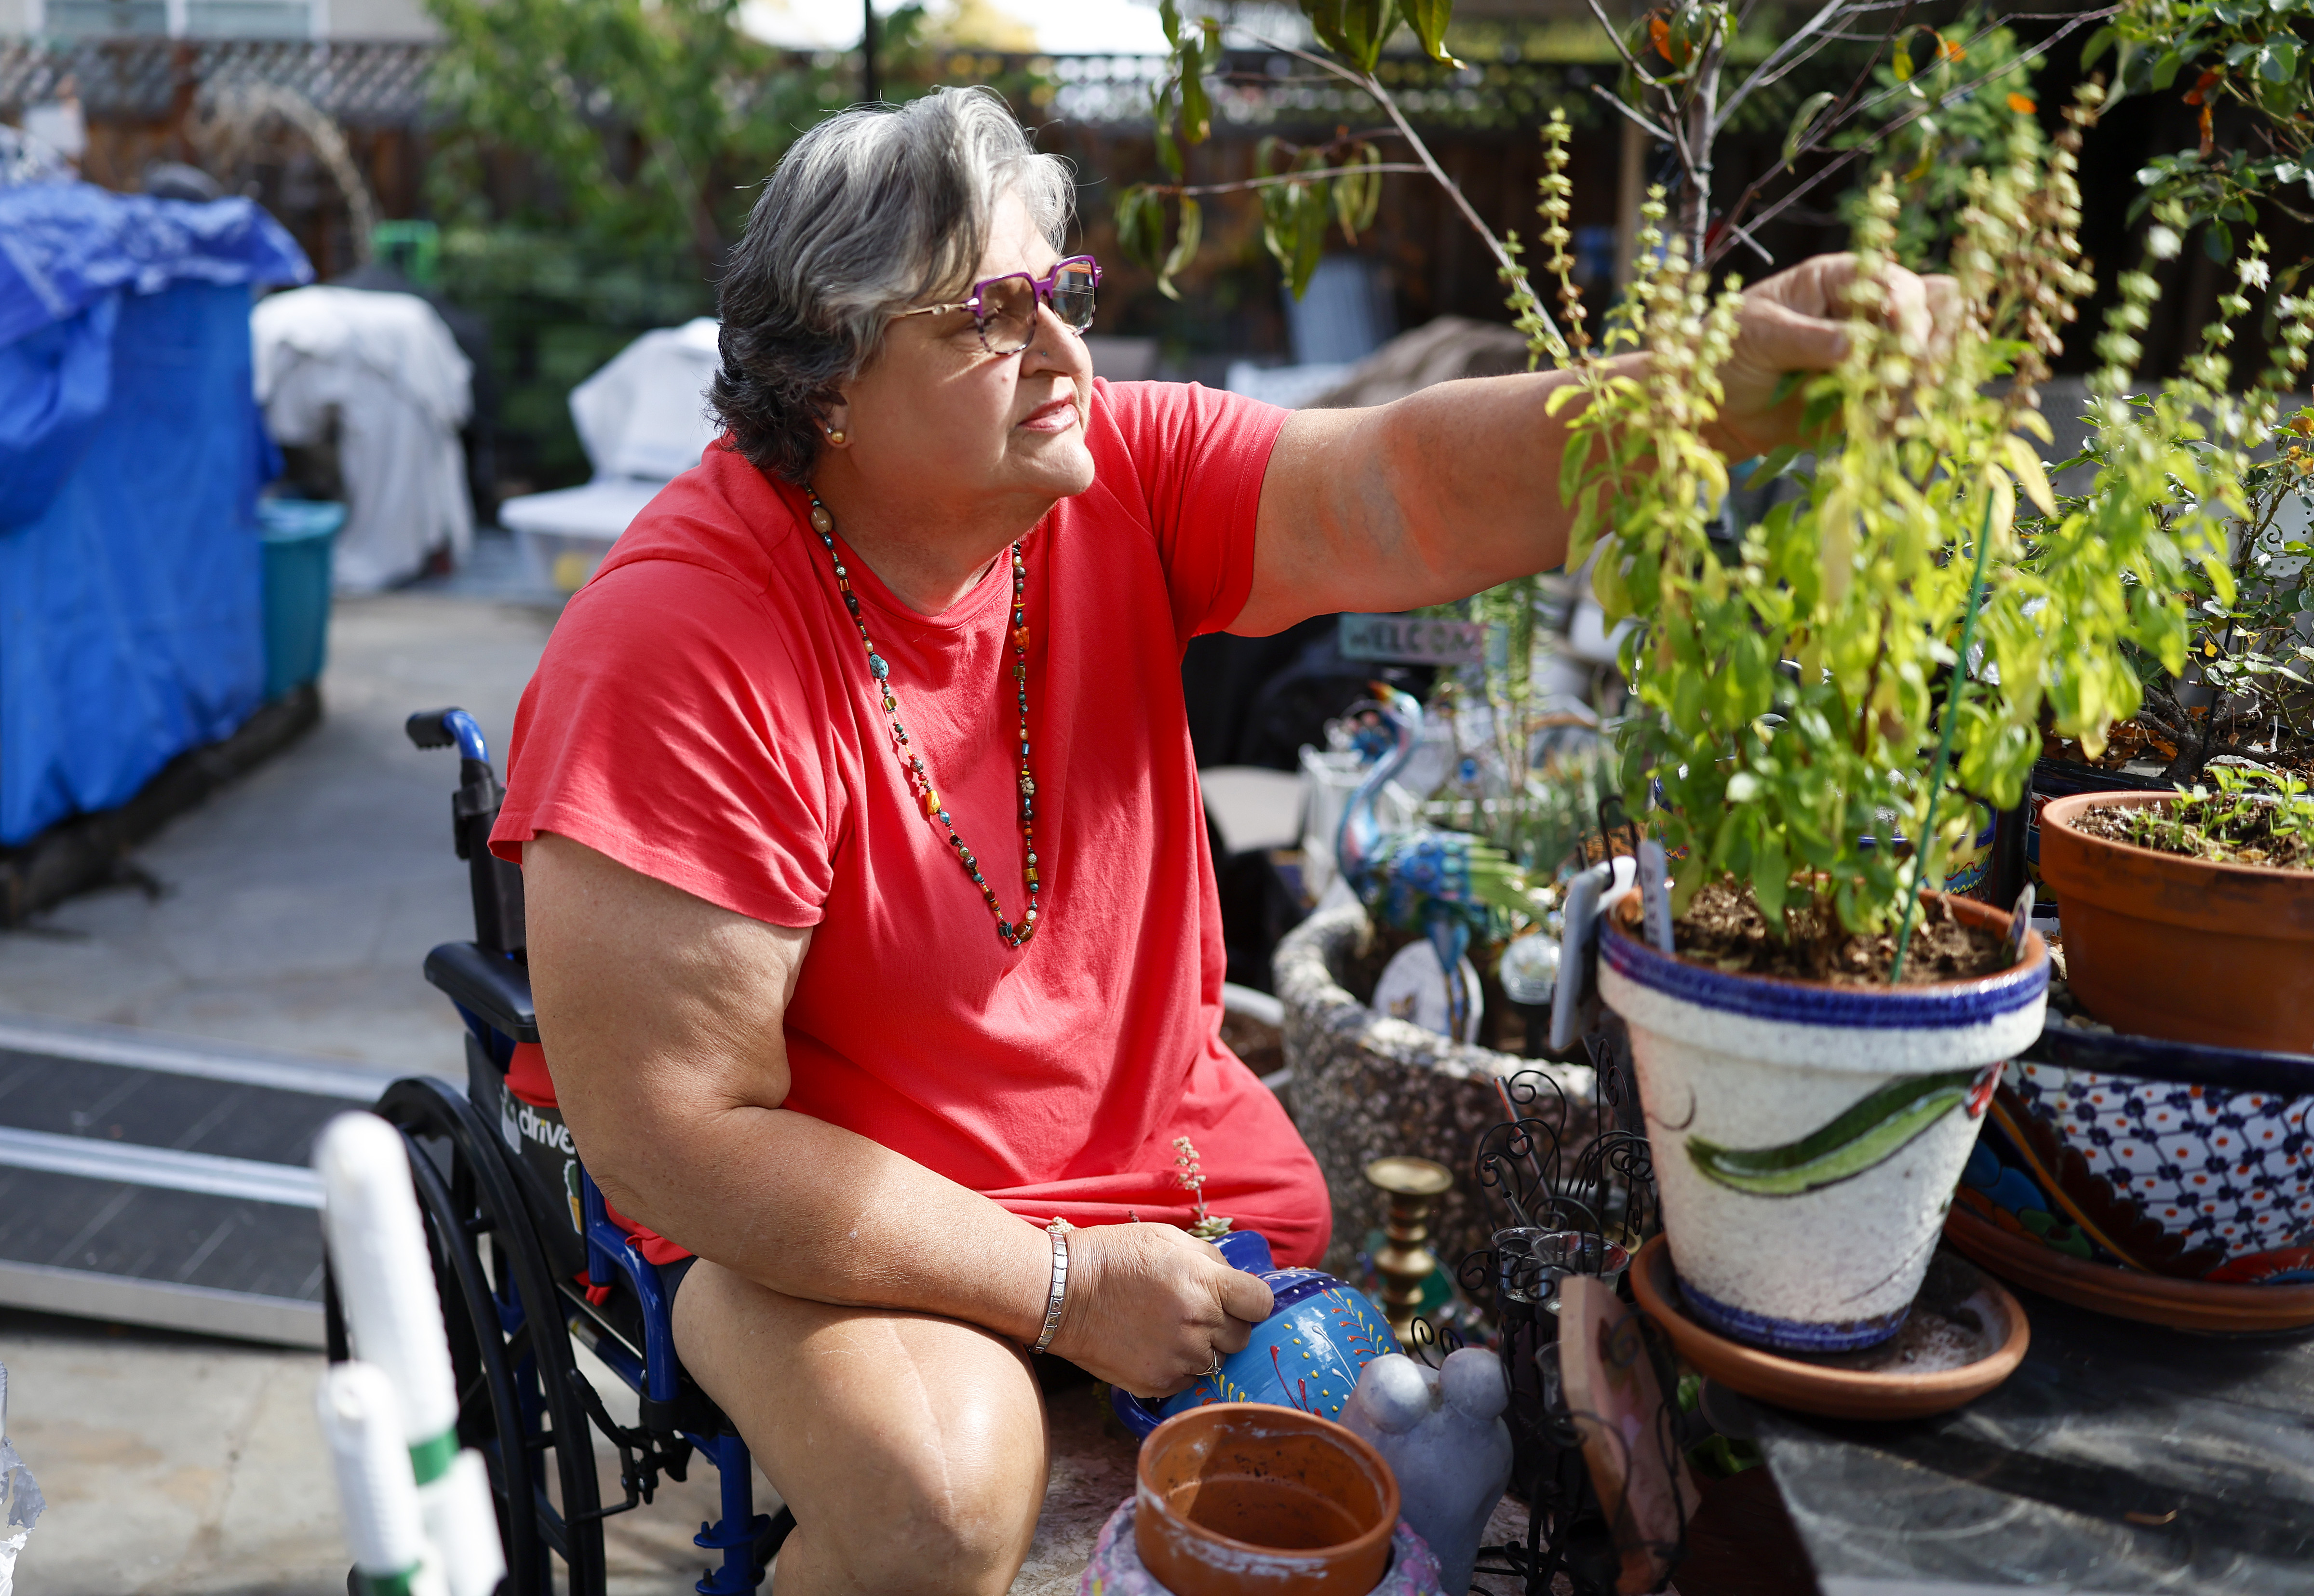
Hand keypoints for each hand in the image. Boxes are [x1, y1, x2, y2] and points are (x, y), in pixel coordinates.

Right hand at [1046, 1222, 1274, 1398]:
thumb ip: (1210, 1260)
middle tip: (1196, 1312)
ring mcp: (1178, 1358)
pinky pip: (1187, 1380)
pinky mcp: (1158, 1383)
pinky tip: (1153, 1345)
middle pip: (1241, 1337)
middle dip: (1225, 1325)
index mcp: (1206, 1284)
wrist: (1063, 1293)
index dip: (1251, 1301)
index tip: (1239, 1300)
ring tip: (1168, 1328)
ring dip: (1202, 1348)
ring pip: (1215, 1362)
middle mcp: (1198, 1324)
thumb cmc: (1115, 1257)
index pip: (1261, 1304)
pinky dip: (1178, 1367)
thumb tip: (1236, 1281)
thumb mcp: (1168, 1239)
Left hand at [1707, 252, 1959, 459]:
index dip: (1904, 304)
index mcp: (1838, 280)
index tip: (1900, 334)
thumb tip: (1854, 346)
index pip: (1892, 279)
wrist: (1717, 406)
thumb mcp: (1758, 335)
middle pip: (1932, 307)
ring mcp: (1874, 353)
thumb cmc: (1728, 352)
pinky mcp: (1871, 393)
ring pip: (1931, 353)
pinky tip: (1884, 424)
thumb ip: (1806, 339)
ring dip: (1922, 375)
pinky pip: (1905, 399)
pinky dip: (1902, 411)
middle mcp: (1866, 311)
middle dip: (1929, 336)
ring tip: (1896, 398)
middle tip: (1910, 367)